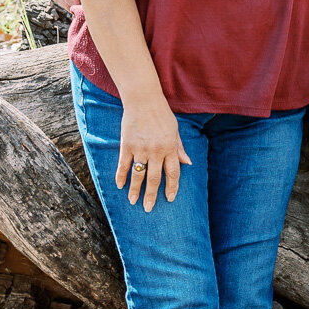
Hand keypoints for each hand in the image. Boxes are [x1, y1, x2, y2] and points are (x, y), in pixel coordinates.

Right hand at [117, 94, 191, 210]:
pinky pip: (123, 165)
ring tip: (133, 201)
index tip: (169, 198)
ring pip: (138, 175)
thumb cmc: (162, 114)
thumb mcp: (175, 129)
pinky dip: (121, 176)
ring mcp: (141, 148)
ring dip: (135, 190)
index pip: (173, 173)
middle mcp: (156, 151)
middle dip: (151, 196)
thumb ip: (179, 148)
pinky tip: (120, 186)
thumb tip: (188, 163)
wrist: (144, 99)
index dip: (171, 187)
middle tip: (148, 209)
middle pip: (154, 178)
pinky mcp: (127, 145)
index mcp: (170, 147)